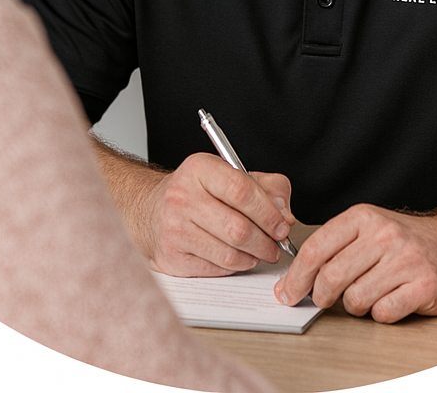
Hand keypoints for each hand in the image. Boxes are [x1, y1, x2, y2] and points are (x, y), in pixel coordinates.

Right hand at [142, 153, 295, 276]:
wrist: (152, 211)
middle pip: (238, 228)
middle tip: (277, 243)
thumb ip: (267, 187)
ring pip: (229, 253)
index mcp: (199, 169)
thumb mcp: (231, 175)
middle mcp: (182, 196)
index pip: (241, 190)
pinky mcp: (173, 257)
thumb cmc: (198, 192)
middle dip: (266, 241)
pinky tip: (240, 257)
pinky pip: (217, 268)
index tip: (282, 224)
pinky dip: (236, 266)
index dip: (268, 212)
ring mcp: (175, 228)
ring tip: (262, 251)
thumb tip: (284, 214)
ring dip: (254, 256)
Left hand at [274, 204, 436, 322]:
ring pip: (356, 299)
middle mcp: (384, 234)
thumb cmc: (404, 241)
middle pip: (332, 276)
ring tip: (368, 292)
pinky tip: (389, 300)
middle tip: (322, 300)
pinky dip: (380, 314)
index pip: (317, 248)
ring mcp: (406, 260)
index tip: (287, 292)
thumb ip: (333, 247)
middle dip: (320, 296)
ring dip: (355, 305)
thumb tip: (293, 279)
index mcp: (364, 217)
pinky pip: (383, 313)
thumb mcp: (367, 229)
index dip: (296, 275)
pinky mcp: (424, 286)